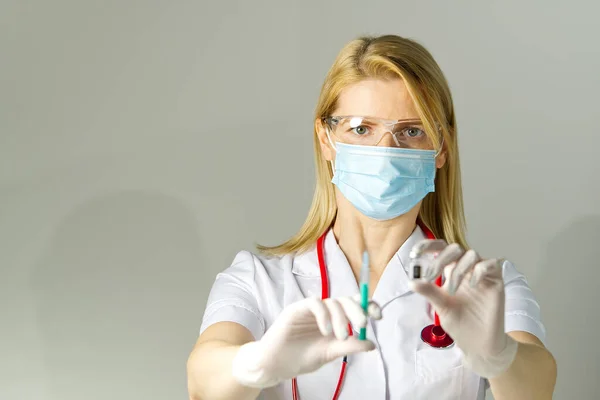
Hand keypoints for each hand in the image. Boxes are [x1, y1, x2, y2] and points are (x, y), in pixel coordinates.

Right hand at [231, 295, 381, 387]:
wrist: (277, 364)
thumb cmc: (301, 357)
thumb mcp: (330, 353)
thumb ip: (349, 347)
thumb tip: (372, 344)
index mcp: (335, 319)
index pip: (355, 305)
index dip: (368, 306)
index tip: (378, 316)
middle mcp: (325, 311)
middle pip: (346, 300)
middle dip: (357, 310)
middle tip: (361, 324)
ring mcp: (311, 309)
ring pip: (332, 302)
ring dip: (341, 318)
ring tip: (340, 336)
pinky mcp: (297, 308)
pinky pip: (315, 303)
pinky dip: (324, 315)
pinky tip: (326, 331)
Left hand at [409, 240, 517, 377]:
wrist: (479, 344)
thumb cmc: (460, 323)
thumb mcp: (441, 306)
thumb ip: (429, 292)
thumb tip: (411, 281)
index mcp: (451, 270)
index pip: (440, 249)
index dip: (428, 246)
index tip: (414, 253)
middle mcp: (467, 268)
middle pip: (455, 248)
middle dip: (440, 259)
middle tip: (431, 276)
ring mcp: (483, 273)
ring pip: (472, 254)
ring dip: (458, 270)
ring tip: (452, 291)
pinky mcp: (497, 281)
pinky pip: (490, 265)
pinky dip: (479, 271)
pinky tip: (473, 285)